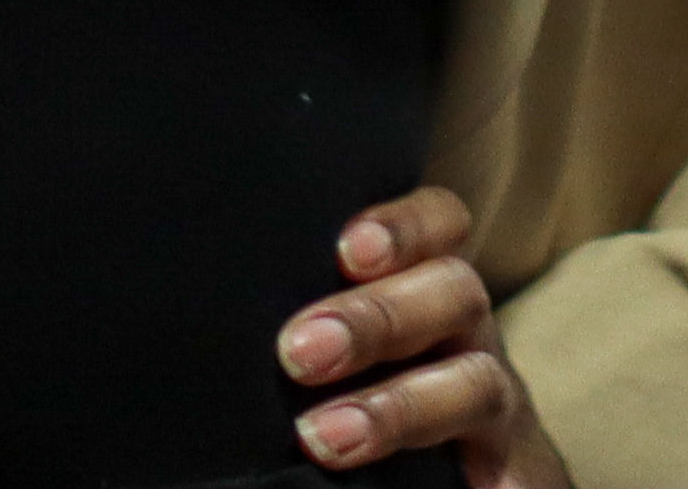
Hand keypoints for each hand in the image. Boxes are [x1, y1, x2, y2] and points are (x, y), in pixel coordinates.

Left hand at [278, 186, 569, 486]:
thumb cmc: (349, 408)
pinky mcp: (519, 474)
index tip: (343, 248)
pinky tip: (368, 477)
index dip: (403, 224)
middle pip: (454, 292)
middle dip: (377, 317)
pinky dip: (453, 464)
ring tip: (322, 439)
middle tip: (300, 351)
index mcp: (427, 294)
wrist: (459, 486)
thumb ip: (301, 332)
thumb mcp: (329, 358)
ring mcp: (498, 410)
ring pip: (478, 379)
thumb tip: (169, 323)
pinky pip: (517, 468)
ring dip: (399, 406)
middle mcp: (470, 341)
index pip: (439, 225)